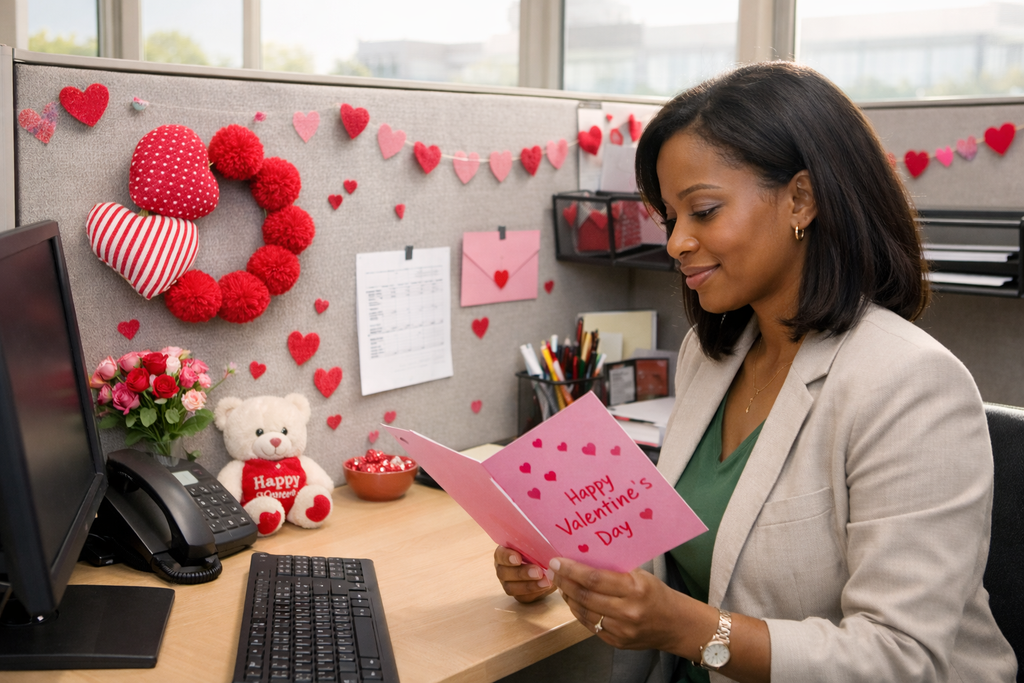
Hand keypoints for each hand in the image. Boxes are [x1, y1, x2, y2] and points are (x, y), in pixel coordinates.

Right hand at [493, 546, 555, 603]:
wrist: (551, 566)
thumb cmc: (542, 550)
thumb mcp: (539, 545)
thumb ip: (537, 544)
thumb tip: (543, 545)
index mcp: (504, 552)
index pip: (500, 554)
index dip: (507, 556)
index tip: (518, 558)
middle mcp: (503, 568)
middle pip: (504, 573)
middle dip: (521, 573)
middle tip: (538, 571)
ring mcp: (508, 583)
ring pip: (511, 587)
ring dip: (529, 585)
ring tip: (546, 582)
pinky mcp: (518, 595)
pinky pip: (522, 597)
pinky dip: (535, 592)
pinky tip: (546, 587)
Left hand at [549, 556, 708, 652]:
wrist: (675, 624)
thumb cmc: (656, 593)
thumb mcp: (640, 575)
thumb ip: (614, 569)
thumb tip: (583, 557)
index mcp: (634, 589)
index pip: (594, 578)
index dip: (571, 570)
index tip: (557, 562)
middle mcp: (627, 611)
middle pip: (585, 596)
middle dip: (564, 582)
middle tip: (554, 571)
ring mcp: (621, 630)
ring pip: (584, 612)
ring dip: (568, 597)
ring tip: (561, 585)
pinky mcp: (616, 642)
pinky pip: (590, 625)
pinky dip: (579, 612)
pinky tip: (574, 601)